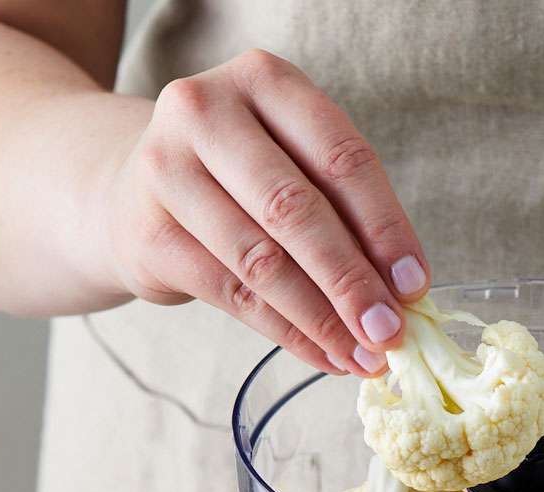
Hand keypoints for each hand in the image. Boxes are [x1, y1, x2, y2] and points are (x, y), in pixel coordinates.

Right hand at [101, 49, 426, 376]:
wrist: (129, 189)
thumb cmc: (239, 180)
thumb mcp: (295, 168)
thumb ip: (346, 215)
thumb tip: (401, 295)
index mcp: (264, 81)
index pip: (340, 158)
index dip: (385, 228)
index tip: (415, 286)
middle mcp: (205, 111)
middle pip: (296, 210)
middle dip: (352, 282)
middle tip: (390, 333)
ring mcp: (165, 170)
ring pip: (263, 261)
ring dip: (323, 320)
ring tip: (364, 357)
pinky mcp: (148, 233)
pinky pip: (234, 296)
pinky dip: (290, 335)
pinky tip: (326, 357)